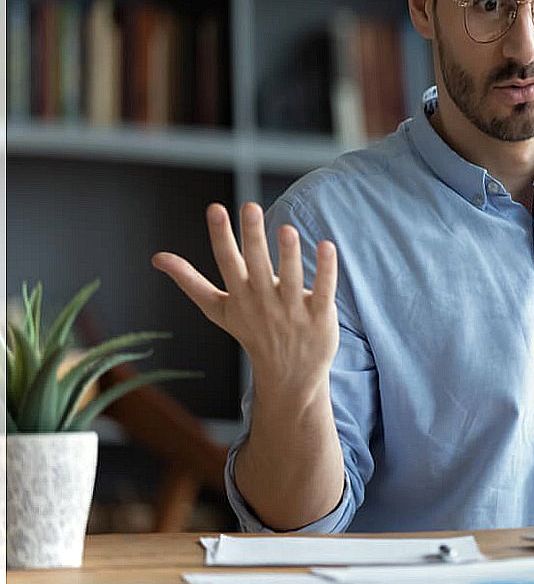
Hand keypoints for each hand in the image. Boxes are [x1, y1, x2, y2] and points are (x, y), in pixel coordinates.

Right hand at [152, 202, 339, 390]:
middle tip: (249, 206)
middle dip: (252, 236)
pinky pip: (322, 289)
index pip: (227, 261)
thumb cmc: (252, 333)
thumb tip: (157, 257)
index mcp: (240, 295)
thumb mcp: (218, 310)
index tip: (215, 208)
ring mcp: (292, 310)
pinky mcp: (319, 315)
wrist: (289, 377)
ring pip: (290, 277)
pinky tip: (326, 245)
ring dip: (288, 253)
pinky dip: (325, 269)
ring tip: (287, 229)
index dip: (221, 235)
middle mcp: (264, 300)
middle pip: (256, 264)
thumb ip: (190, 281)